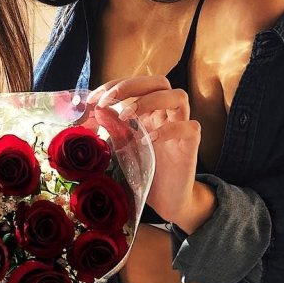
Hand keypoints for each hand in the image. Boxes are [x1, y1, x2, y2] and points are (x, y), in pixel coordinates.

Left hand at [87, 76, 214, 232]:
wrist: (168, 200)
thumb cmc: (145, 171)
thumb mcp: (122, 148)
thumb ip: (111, 130)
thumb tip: (92, 114)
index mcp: (150, 109)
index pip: (136, 84)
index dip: (114, 86)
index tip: (92, 100)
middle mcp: (167, 113)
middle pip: (160, 82)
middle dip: (131, 86)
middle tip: (107, 102)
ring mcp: (181, 125)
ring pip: (179, 96)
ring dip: (149, 101)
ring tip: (125, 116)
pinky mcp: (191, 144)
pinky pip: (189, 127)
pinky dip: (169, 129)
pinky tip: (149, 139)